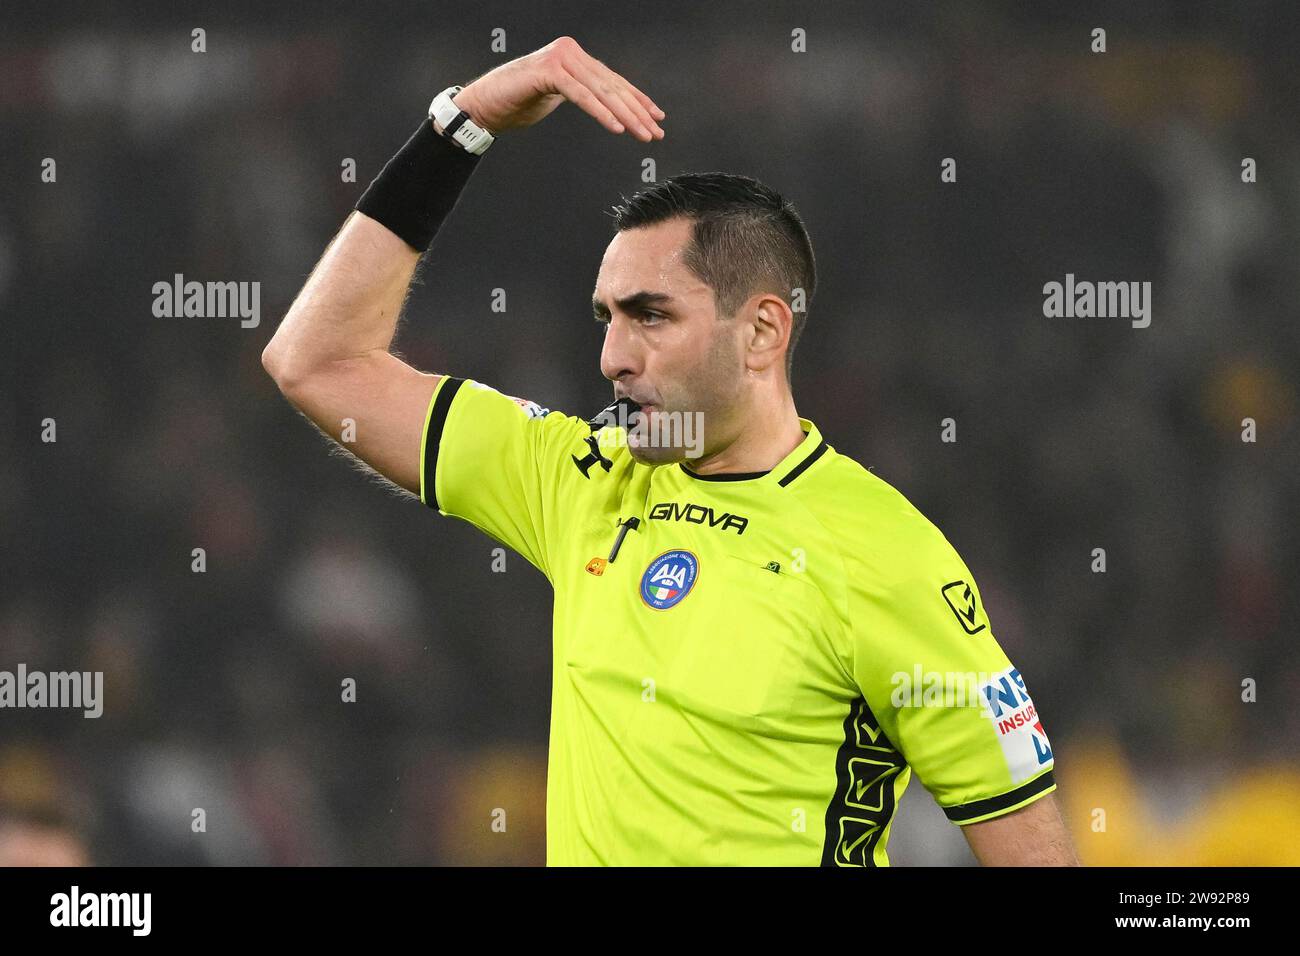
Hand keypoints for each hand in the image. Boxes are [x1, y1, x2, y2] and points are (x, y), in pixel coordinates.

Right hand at [452, 36, 665, 141]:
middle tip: (655, 133)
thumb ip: (581, 92)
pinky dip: (601, 113)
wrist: (483, 105)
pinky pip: (582, 95)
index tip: (656, 118)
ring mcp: (559, 58)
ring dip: (625, 116)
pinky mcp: (548, 71)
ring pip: (601, 91)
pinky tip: (617, 128)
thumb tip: (607, 104)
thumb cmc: (517, 103)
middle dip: (637, 112)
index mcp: (575, 57)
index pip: (613, 80)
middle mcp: (570, 52)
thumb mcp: (557, 96)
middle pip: (612, 86)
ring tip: (642, 135)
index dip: (637, 100)